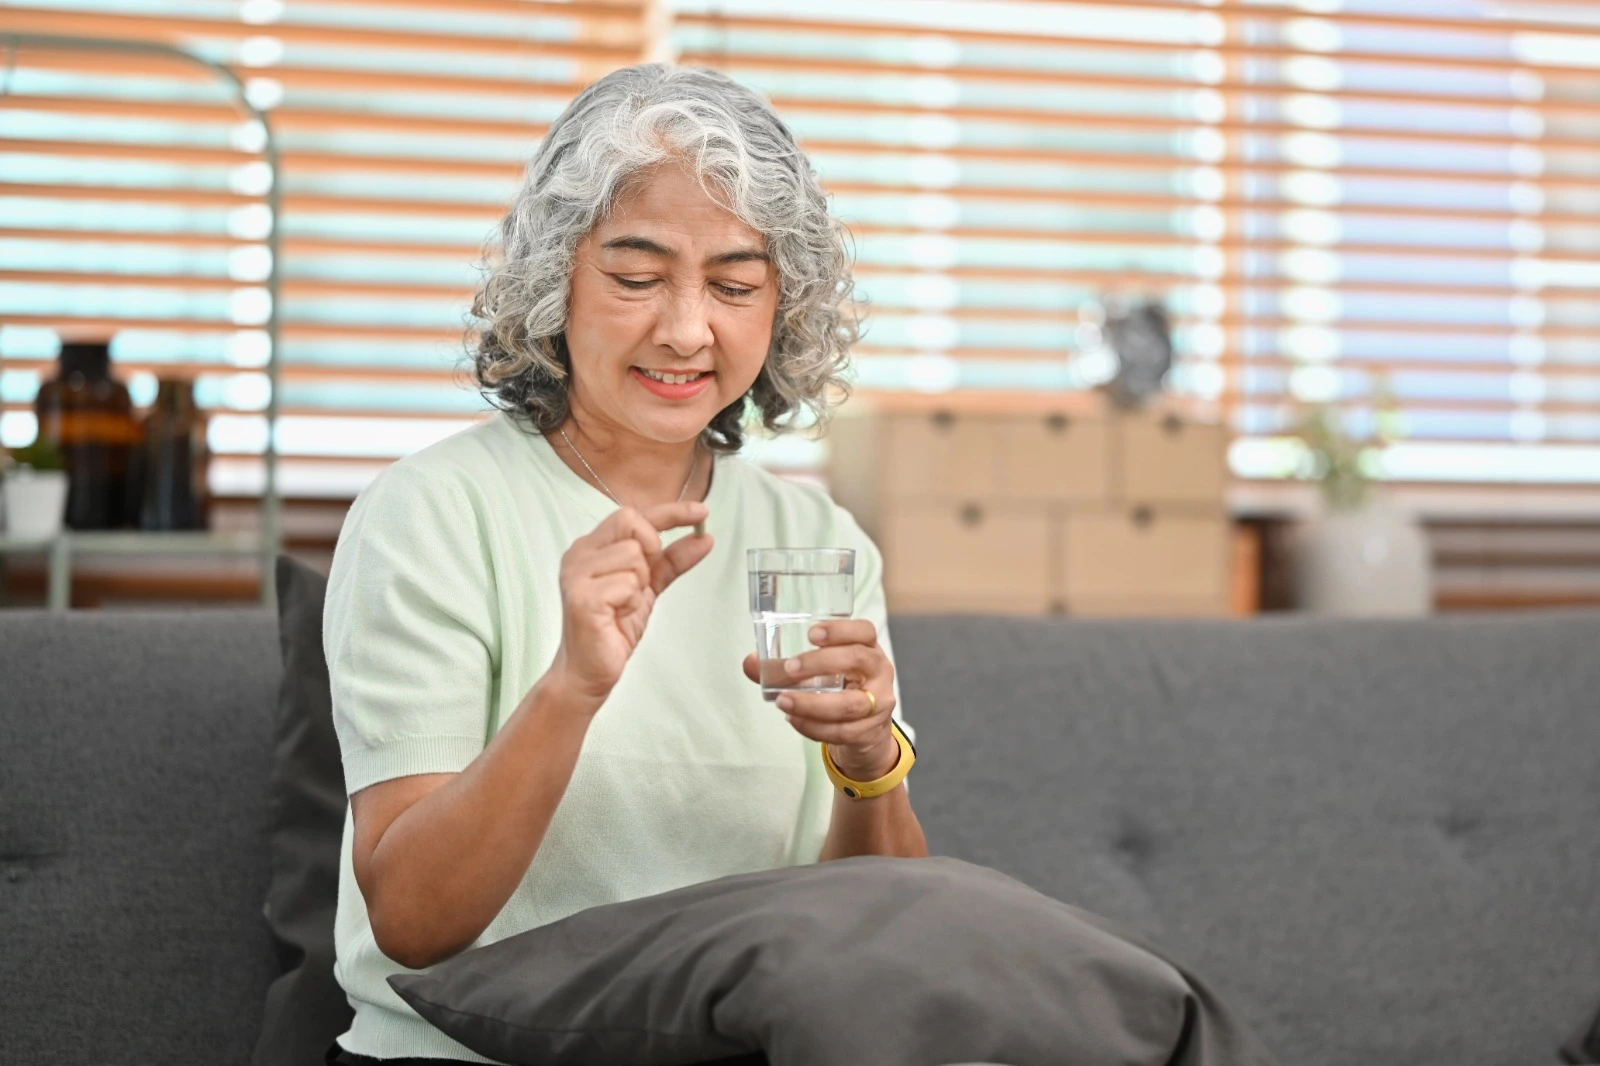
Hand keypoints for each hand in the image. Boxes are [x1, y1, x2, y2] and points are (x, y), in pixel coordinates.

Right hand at [551, 501, 711, 704]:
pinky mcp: (582, 598)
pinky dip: (632, 603)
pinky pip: (628, 585)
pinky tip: (617, 616)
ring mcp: (577, 574)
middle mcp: (579, 553)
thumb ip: (672, 560)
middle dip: (650, 549)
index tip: (701, 512)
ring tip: (623, 606)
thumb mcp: (648, 587)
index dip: (671, 511)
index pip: (634, 515)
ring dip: (640, 585)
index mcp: (592, 547)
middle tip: (643, 581)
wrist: (588, 671)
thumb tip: (704, 538)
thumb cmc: (612, 627)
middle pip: (631, 522)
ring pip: (633, 556)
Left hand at [741, 620, 898, 779]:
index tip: (812, 634)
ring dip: (812, 703)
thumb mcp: (819, 674)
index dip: (841, 630)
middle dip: (821, 663)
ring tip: (783, 701)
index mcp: (868, 649)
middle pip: (858, 660)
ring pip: (850, 703)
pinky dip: (814, 727)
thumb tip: (750, 662)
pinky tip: (794, 720)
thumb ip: (783, 667)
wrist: (865, 733)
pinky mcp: (869, 730)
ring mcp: (878, 703)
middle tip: (790, 668)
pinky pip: (842, 731)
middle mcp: (879, 672)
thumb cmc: (840, 691)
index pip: (864, 632)